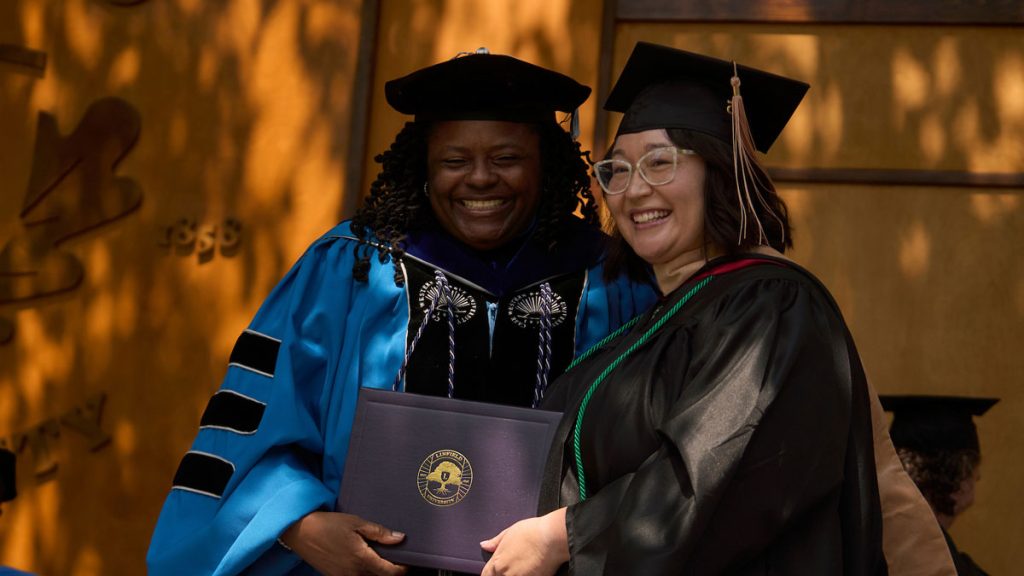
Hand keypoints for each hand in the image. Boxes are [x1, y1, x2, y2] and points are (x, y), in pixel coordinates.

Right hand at [280, 511, 407, 575]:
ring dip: (376, 573)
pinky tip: (364, 561)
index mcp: (361, 558)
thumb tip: (400, 538)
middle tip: (395, 559)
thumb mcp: (356, 523)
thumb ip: (379, 532)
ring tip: (379, 559)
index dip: (402, 570)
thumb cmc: (329, 524)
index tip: (407, 563)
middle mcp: (353, 572)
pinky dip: (364, 573)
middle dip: (390, 572)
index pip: (389, 572)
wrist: (301, 532)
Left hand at [480, 508, 568, 575]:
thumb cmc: (532, 531)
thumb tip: (484, 545)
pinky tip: (533, 570)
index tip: (496, 571)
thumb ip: (495, 542)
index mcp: (497, 563)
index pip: (486, 575)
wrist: (552, 537)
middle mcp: (506, 574)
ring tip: (525, 567)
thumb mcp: (509, 532)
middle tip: (515, 567)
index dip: (491, 574)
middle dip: (504, 574)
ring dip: (516, 574)